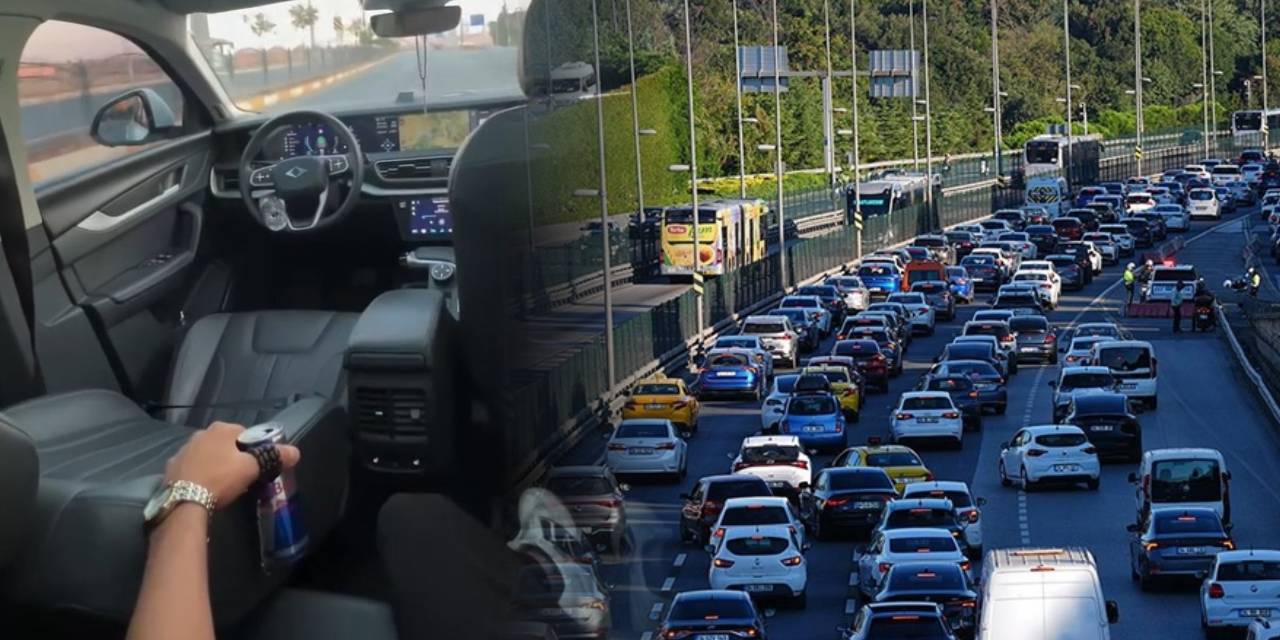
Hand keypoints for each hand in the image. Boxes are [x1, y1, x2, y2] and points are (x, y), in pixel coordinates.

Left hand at [163, 422, 300, 508]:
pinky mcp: (170, 469)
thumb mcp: (252, 468)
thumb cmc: (221, 478)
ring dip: (213, 465)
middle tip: (240, 476)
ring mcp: (182, 451)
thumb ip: (274, 457)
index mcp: (221, 429)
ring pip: (205, 456)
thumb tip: (296, 452)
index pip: (244, 432)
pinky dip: (197, 476)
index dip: (252, 448)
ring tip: (220, 485)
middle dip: (231, 456)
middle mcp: (199, 434)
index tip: (255, 464)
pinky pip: (190, 469)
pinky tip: (202, 490)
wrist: (184, 502)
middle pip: (223, 444)